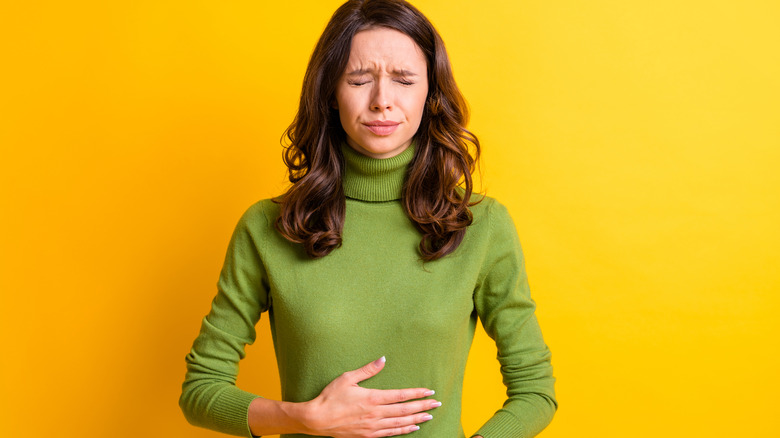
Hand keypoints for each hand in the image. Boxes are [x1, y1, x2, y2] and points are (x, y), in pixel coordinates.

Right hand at [300, 356, 440, 436]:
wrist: (317, 419)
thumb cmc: (330, 397)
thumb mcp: (347, 378)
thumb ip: (367, 370)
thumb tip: (382, 359)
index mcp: (372, 398)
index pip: (401, 396)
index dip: (417, 394)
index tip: (429, 392)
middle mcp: (376, 413)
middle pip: (405, 410)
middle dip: (422, 407)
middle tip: (437, 404)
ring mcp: (372, 426)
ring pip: (400, 423)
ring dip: (416, 419)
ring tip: (429, 417)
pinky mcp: (368, 435)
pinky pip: (390, 433)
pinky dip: (403, 431)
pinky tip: (412, 428)